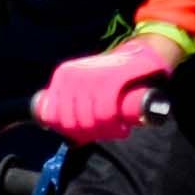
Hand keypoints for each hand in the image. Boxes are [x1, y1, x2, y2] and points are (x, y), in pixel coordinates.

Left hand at [30, 31, 187, 147]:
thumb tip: (71, 140)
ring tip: (117, 131)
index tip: (87, 135)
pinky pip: (105, 113)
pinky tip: (122, 129)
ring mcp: (91, 76)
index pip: (53, 117)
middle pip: (72, 122)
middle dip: (90, 135)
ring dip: (105, 133)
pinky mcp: (111, 79)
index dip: (69, 133)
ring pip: (89, 121)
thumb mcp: (86, 83)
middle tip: (107, 133)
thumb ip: (73, 102)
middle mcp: (72, 75)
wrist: (142, 53)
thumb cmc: (114, 75)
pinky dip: (113, 127)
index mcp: (62, 76)